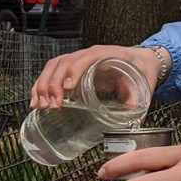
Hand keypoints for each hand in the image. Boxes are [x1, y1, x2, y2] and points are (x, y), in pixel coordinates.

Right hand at [28, 45, 162, 109]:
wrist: (142, 60)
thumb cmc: (141, 71)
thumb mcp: (142, 87)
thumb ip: (137, 104)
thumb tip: (133, 127)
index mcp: (106, 55)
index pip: (85, 58)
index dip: (74, 71)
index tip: (68, 89)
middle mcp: (89, 53)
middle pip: (64, 62)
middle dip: (54, 84)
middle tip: (53, 105)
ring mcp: (79, 57)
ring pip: (54, 66)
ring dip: (44, 84)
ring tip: (40, 105)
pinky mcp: (72, 65)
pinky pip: (52, 70)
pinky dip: (42, 83)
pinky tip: (38, 99)